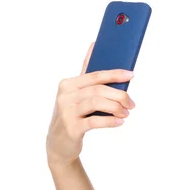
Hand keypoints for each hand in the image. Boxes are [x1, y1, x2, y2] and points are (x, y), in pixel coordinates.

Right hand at [46, 42, 135, 167]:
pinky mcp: (71, 128)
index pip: (95, 75)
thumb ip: (86, 74)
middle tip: (131, 104)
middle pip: (98, 89)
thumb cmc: (73, 115)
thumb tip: (94, 45)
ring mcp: (66, 112)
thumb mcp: (77, 95)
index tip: (131, 74)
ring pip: (96, 103)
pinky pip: (94, 121)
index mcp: (68, 84)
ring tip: (126, 113)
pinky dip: (110, 121)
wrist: (59, 143)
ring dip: (116, 108)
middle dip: (119, 95)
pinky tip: (119, 122)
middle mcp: (65, 96)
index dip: (114, 74)